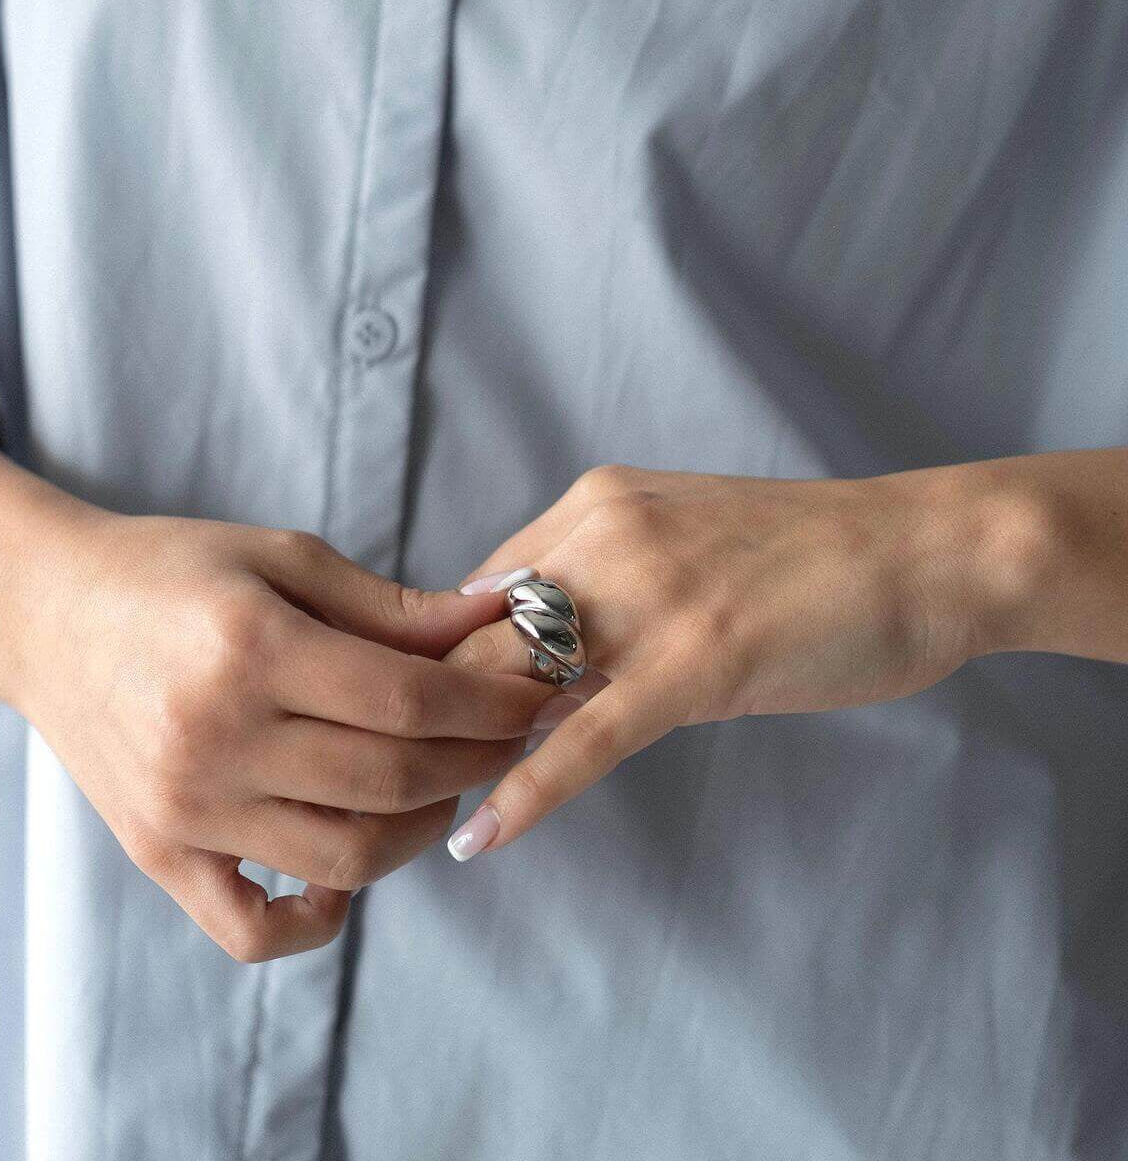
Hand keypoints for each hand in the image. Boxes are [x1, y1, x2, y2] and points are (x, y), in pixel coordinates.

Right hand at [0, 512, 555, 960]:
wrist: (48, 614)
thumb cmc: (173, 571)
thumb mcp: (283, 559)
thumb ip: (392, 605)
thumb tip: (498, 621)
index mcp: (251, 650)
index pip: (410, 702)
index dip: (495, 704)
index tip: (543, 695)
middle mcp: (214, 739)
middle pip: (392, 781)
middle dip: (482, 761)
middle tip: (517, 735)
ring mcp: (183, 810)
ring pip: (347, 858)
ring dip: (423, 828)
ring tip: (450, 782)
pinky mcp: (156, 854)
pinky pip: (252, 928)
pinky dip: (317, 920)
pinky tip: (354, 874)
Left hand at [441, 462, 1031, 859]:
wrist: (926, 552)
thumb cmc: (807, 557)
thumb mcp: (682, 544)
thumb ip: (605, 583)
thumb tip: (541, 653)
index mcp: (597, 504)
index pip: (483, 585)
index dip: (447, 656)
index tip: (428, 712)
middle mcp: (604, 535)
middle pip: (481, 631)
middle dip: (441, 706)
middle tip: (415, 771)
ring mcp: (647, 595)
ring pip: (517, 677)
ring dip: (468, 747)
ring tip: (426, 807)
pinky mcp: (692, 661)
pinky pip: (587, 737)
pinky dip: (527, 791)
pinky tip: (483, 837)